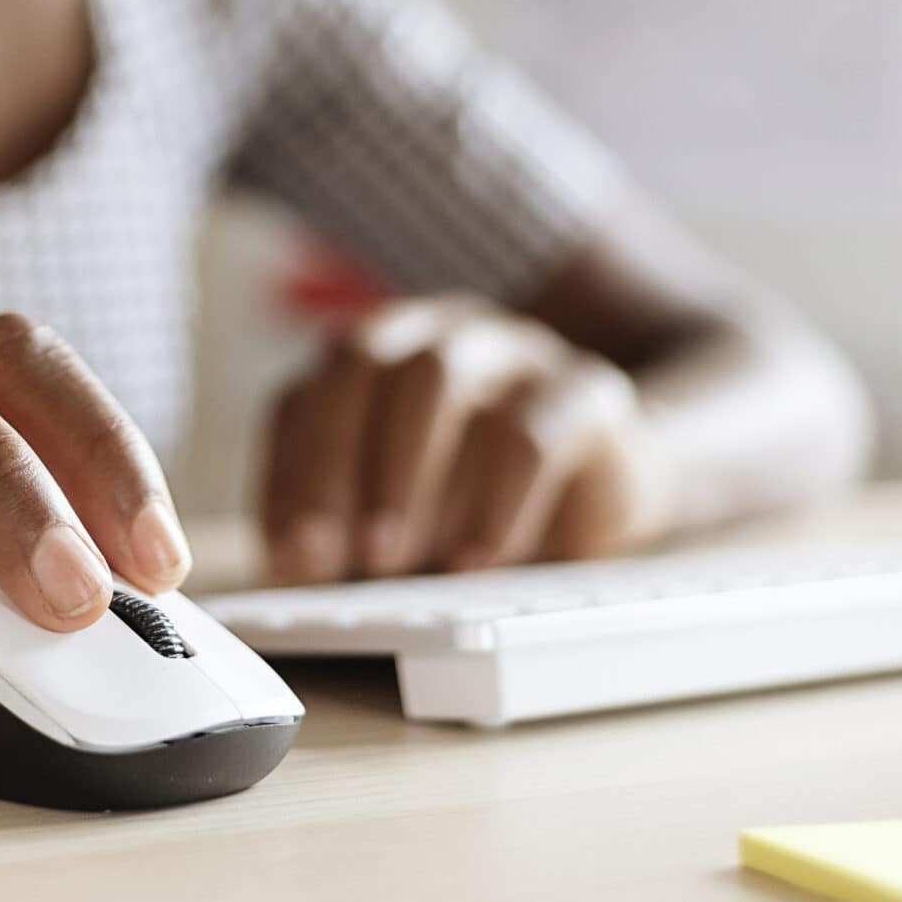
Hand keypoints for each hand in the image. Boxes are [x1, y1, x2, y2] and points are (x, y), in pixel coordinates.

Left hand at [258, 294, 675, 584]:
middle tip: (335, 556)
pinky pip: (533, 431)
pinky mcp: (585, 391)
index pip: (308, 393)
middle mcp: (437, 333)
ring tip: (393, 559)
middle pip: (363, 363)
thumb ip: (340, 531)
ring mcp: (512, 349)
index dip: (292, 473)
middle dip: (336, 464)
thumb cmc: (475, 503)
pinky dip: (496, 502)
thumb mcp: (394, 521)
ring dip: (404, 474)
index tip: (292, 554)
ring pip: (439, 378)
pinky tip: (477, 560)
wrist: (609, 482)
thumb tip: (295, 568)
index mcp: (375, 354)